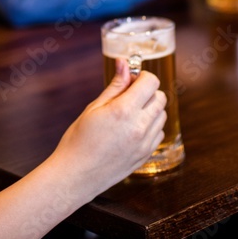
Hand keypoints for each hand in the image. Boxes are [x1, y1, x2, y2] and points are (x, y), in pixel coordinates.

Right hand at [51, 59, 165, 196]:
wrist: (75, 175)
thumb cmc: (78, 141)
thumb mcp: (93, 108)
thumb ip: (115, 85)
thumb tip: (124, 63)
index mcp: (124, 111)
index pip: (151, 82)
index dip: (142, 77)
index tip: (131, 80)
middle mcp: (140, 127)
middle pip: (161, 97)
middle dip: (147, 92)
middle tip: (129, 96)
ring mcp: (145, 143)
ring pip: (162, 115)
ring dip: (150, 109)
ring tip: (129, 114)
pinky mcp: (146, 155)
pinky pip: (159, 133)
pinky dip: (150, 127)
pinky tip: (132, 129)